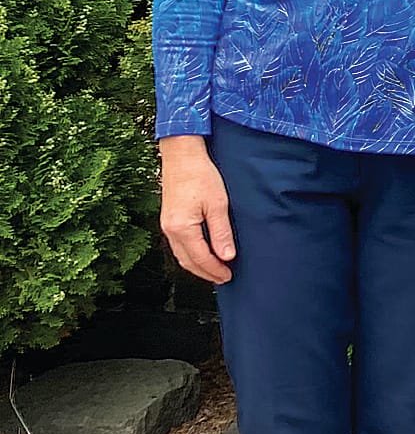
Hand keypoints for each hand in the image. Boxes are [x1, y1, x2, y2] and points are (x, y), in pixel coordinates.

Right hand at [159, 136, 236, 283]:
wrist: (182, 155)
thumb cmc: (200, 174)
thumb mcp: (218, 204)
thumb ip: (221, 232)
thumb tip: (227, 256)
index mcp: (182, 228)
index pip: (200, 258)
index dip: (215, 270)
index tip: (228, 276)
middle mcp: (170, 229)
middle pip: (188, 261)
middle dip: (206, 272)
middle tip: (223, 278)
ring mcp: (167, 224)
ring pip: (181, 254)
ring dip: (197, 265)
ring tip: (215, 269)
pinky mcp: (168, 218)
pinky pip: (178, 244)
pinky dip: (190, 254)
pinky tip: (201, 253)